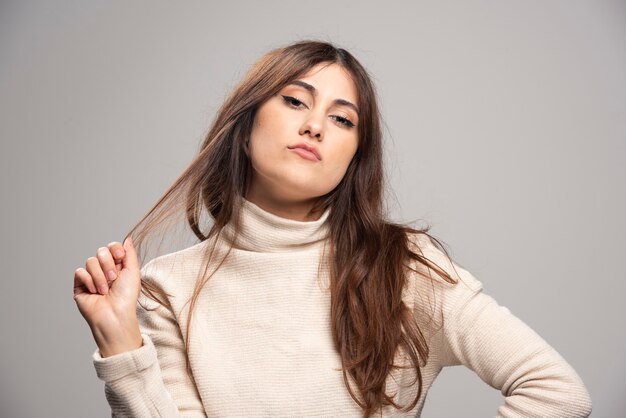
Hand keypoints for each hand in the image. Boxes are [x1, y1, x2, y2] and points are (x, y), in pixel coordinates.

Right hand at [73, 237, 142, 356]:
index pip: (111, 247)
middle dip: (108, 264)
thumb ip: (130, 253)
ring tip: (105, 290)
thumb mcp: (133, 271)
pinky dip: (89, 281)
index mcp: (117, 266)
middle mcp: (104, 270)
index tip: (120, 257)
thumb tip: (127, 238)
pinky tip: (95, 292)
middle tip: (113, 279)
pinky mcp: (80, 285)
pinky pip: (80, 272)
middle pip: (100, 251)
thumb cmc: (126, 296)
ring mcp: (91, 277)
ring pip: (90, 261)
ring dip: (100, 276)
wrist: (114, 315)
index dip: (115, 249)